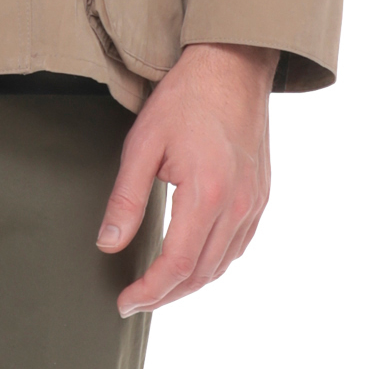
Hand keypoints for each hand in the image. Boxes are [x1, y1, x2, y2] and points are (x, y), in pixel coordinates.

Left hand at [96, 42, 277, 316]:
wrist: (233, 66)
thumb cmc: (186, 99)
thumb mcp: (143, 144)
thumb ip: (126, 199)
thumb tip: (109, 243)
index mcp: (207, 194)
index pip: (176, 264)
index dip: (149, 291)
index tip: (124, 302)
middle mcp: (238, 205)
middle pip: (201, 273)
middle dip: (165, 295)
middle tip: (135, 302)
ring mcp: (254, 202)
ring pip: (222, 265)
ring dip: (189, 284)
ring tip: (158, 288)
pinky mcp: (261, 196)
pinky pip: (238, 246)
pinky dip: (213, 264)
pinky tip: (191, 263)